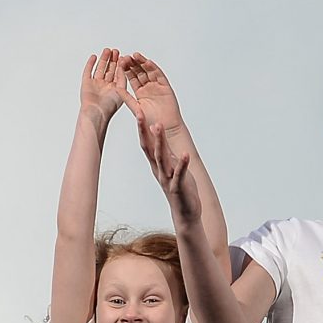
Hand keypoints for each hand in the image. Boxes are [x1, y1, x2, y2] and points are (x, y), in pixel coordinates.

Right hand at [80, 48, 128, 124]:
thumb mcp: (121, 91)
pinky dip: (90, 64)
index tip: (123, 56)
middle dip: (112, 60)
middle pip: (109, 69)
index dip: (120, 65)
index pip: (118, 73)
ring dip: (103, 59)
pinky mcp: (86, 83)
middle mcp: (105, 85)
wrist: (96, 113)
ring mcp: (95, 84)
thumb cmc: (109, 107)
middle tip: (115, 50)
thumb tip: (122, 66)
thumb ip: (122, 78)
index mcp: (114, 88)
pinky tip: (94, 57)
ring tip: (107, 50)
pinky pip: (88, 71)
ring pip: (100, 68)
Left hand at [120, 53, 184, 135]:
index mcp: (140, 93)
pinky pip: (159, 76)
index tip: (120, 62)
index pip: (132, 77)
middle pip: (140, 72)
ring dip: (142, 62)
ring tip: (135, 55)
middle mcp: (148, 88)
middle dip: (133, 63)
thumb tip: (116, 88)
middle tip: (126, 56)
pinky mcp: (166, 87)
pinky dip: (154, 68)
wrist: (165, 129)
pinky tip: (147, 62)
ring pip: (149, 71)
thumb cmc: (151, 122)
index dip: (126, 69)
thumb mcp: (135, 108)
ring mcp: (157, 86)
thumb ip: (126, 97)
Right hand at [126, 56, 196, 201]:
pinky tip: (184, 154)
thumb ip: (164, 151)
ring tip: (158, 127)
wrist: (185, 212)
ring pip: (161, 158)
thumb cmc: (178, 187)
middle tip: (139, 113)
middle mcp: (159, 169)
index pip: (145, 143)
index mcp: (156, 164)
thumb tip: (159, 133)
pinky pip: (179, 174)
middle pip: (148, 147)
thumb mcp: (170, 166)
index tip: (137, 110)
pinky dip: (182, 164)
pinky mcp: (178, 187)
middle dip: (144, 130)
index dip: (141, 127)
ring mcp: (167, 178)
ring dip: (159, 142)